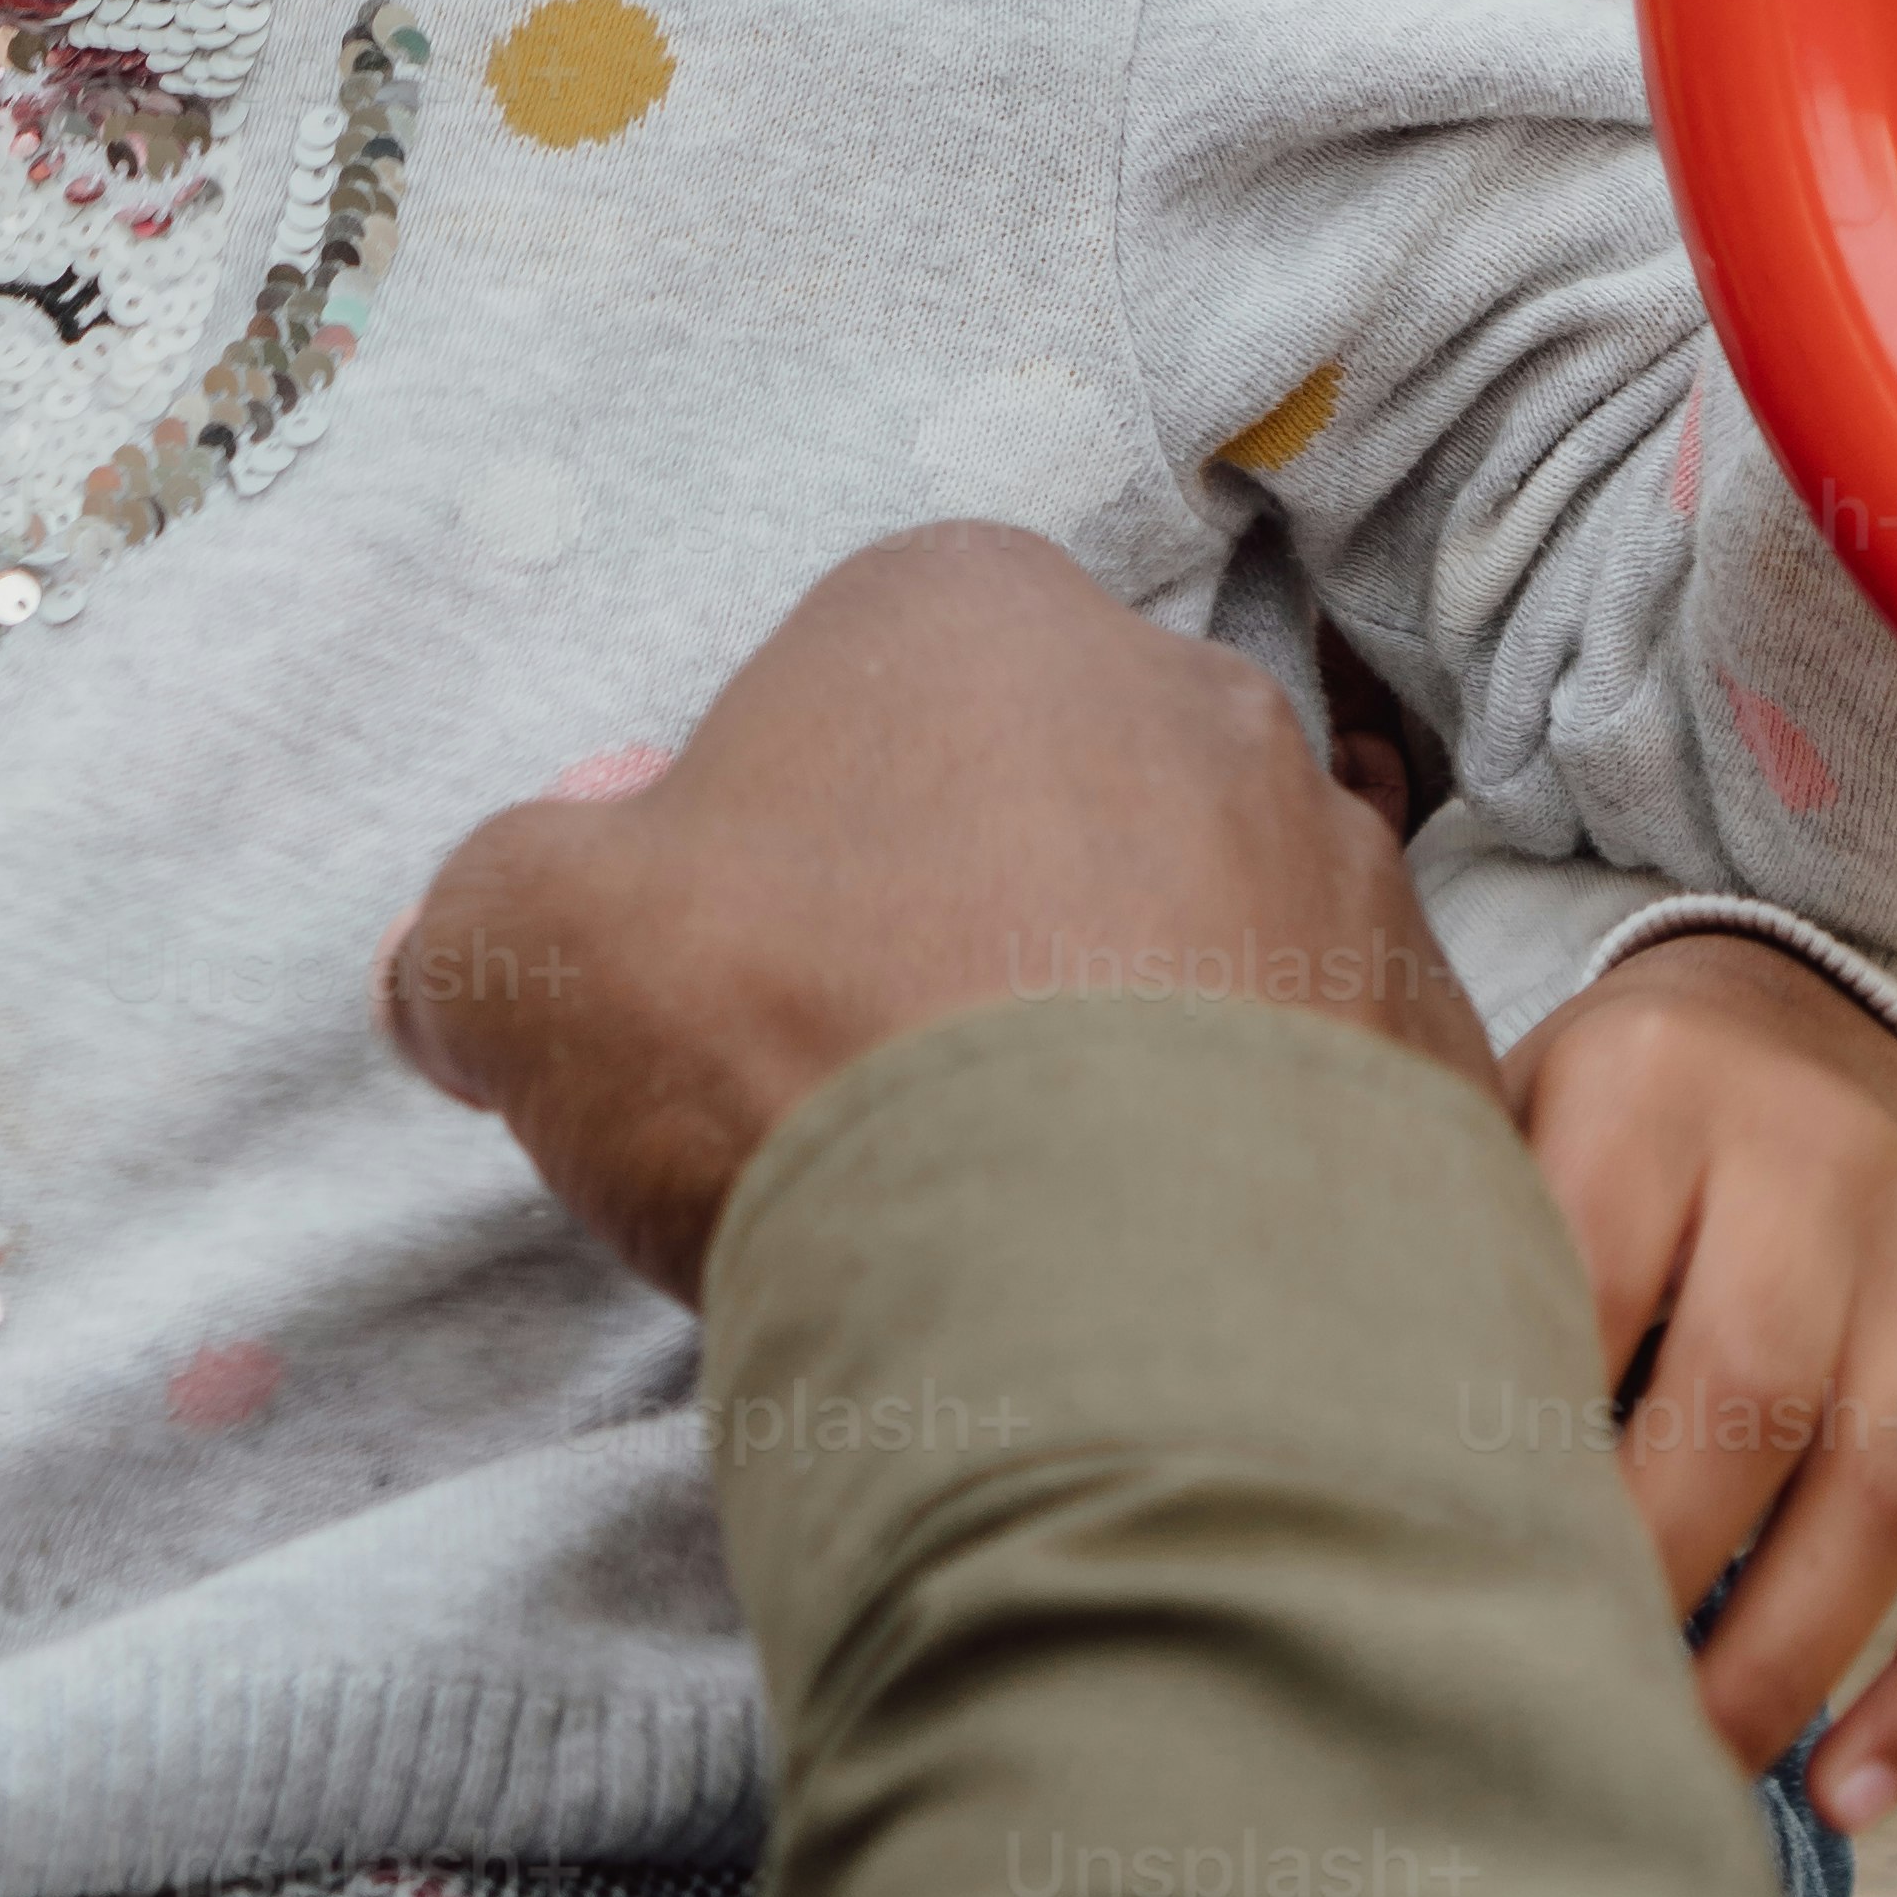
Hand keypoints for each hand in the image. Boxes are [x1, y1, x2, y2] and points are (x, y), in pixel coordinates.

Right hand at [381, 523, 1494, 1301]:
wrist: (1112, 1291)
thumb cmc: (795, 1040)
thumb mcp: (527, 957)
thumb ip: (479, 930)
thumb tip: (453, 976)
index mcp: (967, 605)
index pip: (845, 683)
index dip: (764, 843)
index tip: (731, 987)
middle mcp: (1186, 691)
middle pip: (1027, 802)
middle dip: (953, 927)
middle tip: (865, 1102)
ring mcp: (1340, 866)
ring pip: (1183, 936)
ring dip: (1111, 1038)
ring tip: (1022, 1210)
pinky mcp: (1443, 1050)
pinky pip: (1308, 1084)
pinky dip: (1234, 1159)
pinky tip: (1152, 1270)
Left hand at [1505, 927, 1896, 1832]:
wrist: (1789, 1036)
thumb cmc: (1592, 1130)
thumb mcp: (1506, 1116)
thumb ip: (1452, 1249)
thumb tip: (1342, 1458)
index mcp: (1652, 1086)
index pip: (1597, 1274)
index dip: (1540, 1438)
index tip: (1466, 1567)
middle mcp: (1816, 1154)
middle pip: (1750, 1390)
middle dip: (1658, 1568)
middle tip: (1567, 1693)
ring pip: (1882, 1486)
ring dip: (1785, 1657)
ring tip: (1688, 1770)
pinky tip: (1854, 1789)